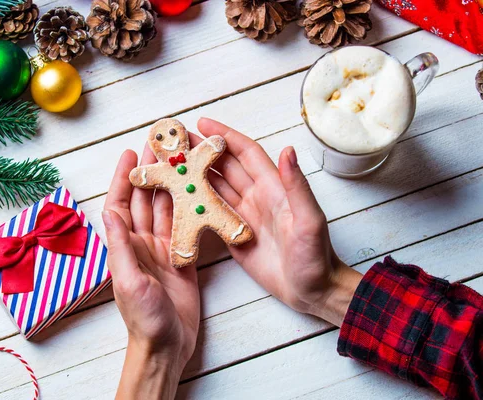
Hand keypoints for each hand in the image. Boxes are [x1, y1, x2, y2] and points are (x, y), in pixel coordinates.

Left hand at [103, 148, 199, 399]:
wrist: (166, 344)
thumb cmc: (143, 318)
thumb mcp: (128, 280)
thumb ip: (120, 245)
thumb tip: (110, 208)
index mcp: (125, 246)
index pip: (122, 203)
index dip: (125, 177)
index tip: (131, 152)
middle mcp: (142, 243)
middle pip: (146, 200)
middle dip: (153, 173)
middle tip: (162, 147)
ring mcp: (163, 249)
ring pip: (167, 209)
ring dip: (172, 185)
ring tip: (181, 161)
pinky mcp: (183, 257)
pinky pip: (186, 227)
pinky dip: (190, 208)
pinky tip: (197, 190)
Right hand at [194, 118, 362, 325]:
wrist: (312, 290)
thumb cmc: (316, 256)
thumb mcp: (309, 219)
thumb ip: (296, 186)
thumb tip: (287, 150)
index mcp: (273, 187)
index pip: (245, 153)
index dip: (225, 136)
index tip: (202, 124)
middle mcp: (256, 196)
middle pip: (224, 167)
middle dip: (201, 151)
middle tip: (176, 142)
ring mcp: (243, 216)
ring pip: (215, 188)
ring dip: (195, 175)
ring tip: (171, 164)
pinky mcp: (233, 235)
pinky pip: (211, 214)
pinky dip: (195, 203)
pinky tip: (179, 198)